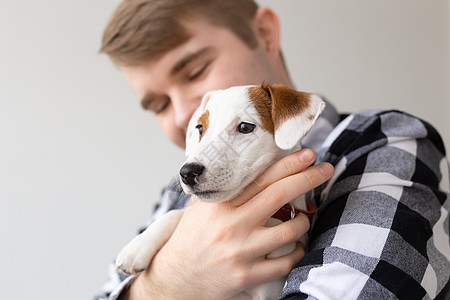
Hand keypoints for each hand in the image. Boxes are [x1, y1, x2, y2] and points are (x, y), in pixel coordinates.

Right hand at [123, 148, 333, 298]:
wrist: (175, 278)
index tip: (308, 154)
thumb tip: (253, 170)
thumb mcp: (201, 208)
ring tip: (304, 217)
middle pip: (279, 196)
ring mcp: (240, 252)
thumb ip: (224, 191)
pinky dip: (298, 252)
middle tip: (326, 169)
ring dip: (304, 220)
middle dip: (308, 179)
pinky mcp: (247, 276)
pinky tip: (296, 246)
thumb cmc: (190, 240)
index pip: (260, 178)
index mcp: (220, 204)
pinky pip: (286, 263)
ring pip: (288, 231)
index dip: (288, 164)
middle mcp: (231, 225)